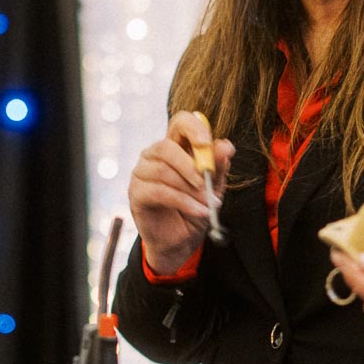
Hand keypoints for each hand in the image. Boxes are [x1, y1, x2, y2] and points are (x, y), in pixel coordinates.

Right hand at [129, 111, 234, 274]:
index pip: (180, 122)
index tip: (207, 144)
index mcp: (175, 146)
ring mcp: (141, 174)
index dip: (193, 128)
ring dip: (190, 189)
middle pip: (166, 147)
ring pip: (163, 171)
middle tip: (208, 182)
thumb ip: (218, 167)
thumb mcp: (213, 187)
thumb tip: (226, 146)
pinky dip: (183, 202)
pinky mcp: (136, 194)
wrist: (181, 241)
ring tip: (208, 205)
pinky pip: (159, 192)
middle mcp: (153, 155)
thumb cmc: (195, 207)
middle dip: (190, 165)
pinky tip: (199, 211)